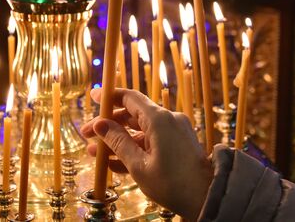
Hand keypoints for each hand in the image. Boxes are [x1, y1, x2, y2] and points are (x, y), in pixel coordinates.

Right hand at [81, 88, 212, 220]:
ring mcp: (175, 132)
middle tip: (86, 135)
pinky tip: (114, 163)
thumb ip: (118, 142)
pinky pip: (152, 141)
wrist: (207, 197)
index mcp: (159, 119)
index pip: (130, 98)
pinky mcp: (178, 144)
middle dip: (109, 125)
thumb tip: (99, 124)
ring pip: (140, 131)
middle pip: (132, 115)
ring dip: (118, 140)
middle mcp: (168, 120)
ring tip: (95, 154)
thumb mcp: (138, 165)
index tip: (94, 96)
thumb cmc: (173, 183)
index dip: (110, 96)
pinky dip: (134, 148)